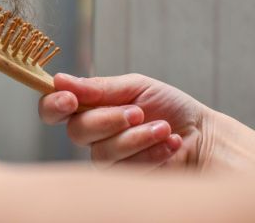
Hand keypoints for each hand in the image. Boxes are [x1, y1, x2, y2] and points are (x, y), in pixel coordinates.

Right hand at [39, 73, 210, 171]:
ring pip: (101, 152)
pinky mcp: (123, 177)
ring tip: (162, 128)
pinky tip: (169, 143)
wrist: (203, 135)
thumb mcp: (135, 86)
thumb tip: (59, 80)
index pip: (53, 108)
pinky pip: (124, 168)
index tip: (69, 99)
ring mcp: (106, 156)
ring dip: (136, 138)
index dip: (53, 105)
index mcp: (89, 106)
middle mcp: (92, 133)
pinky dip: (151, 152)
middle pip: (76, 131)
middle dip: (108, 120)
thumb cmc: (169, 107)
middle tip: (138, 113)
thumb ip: (98, 87)